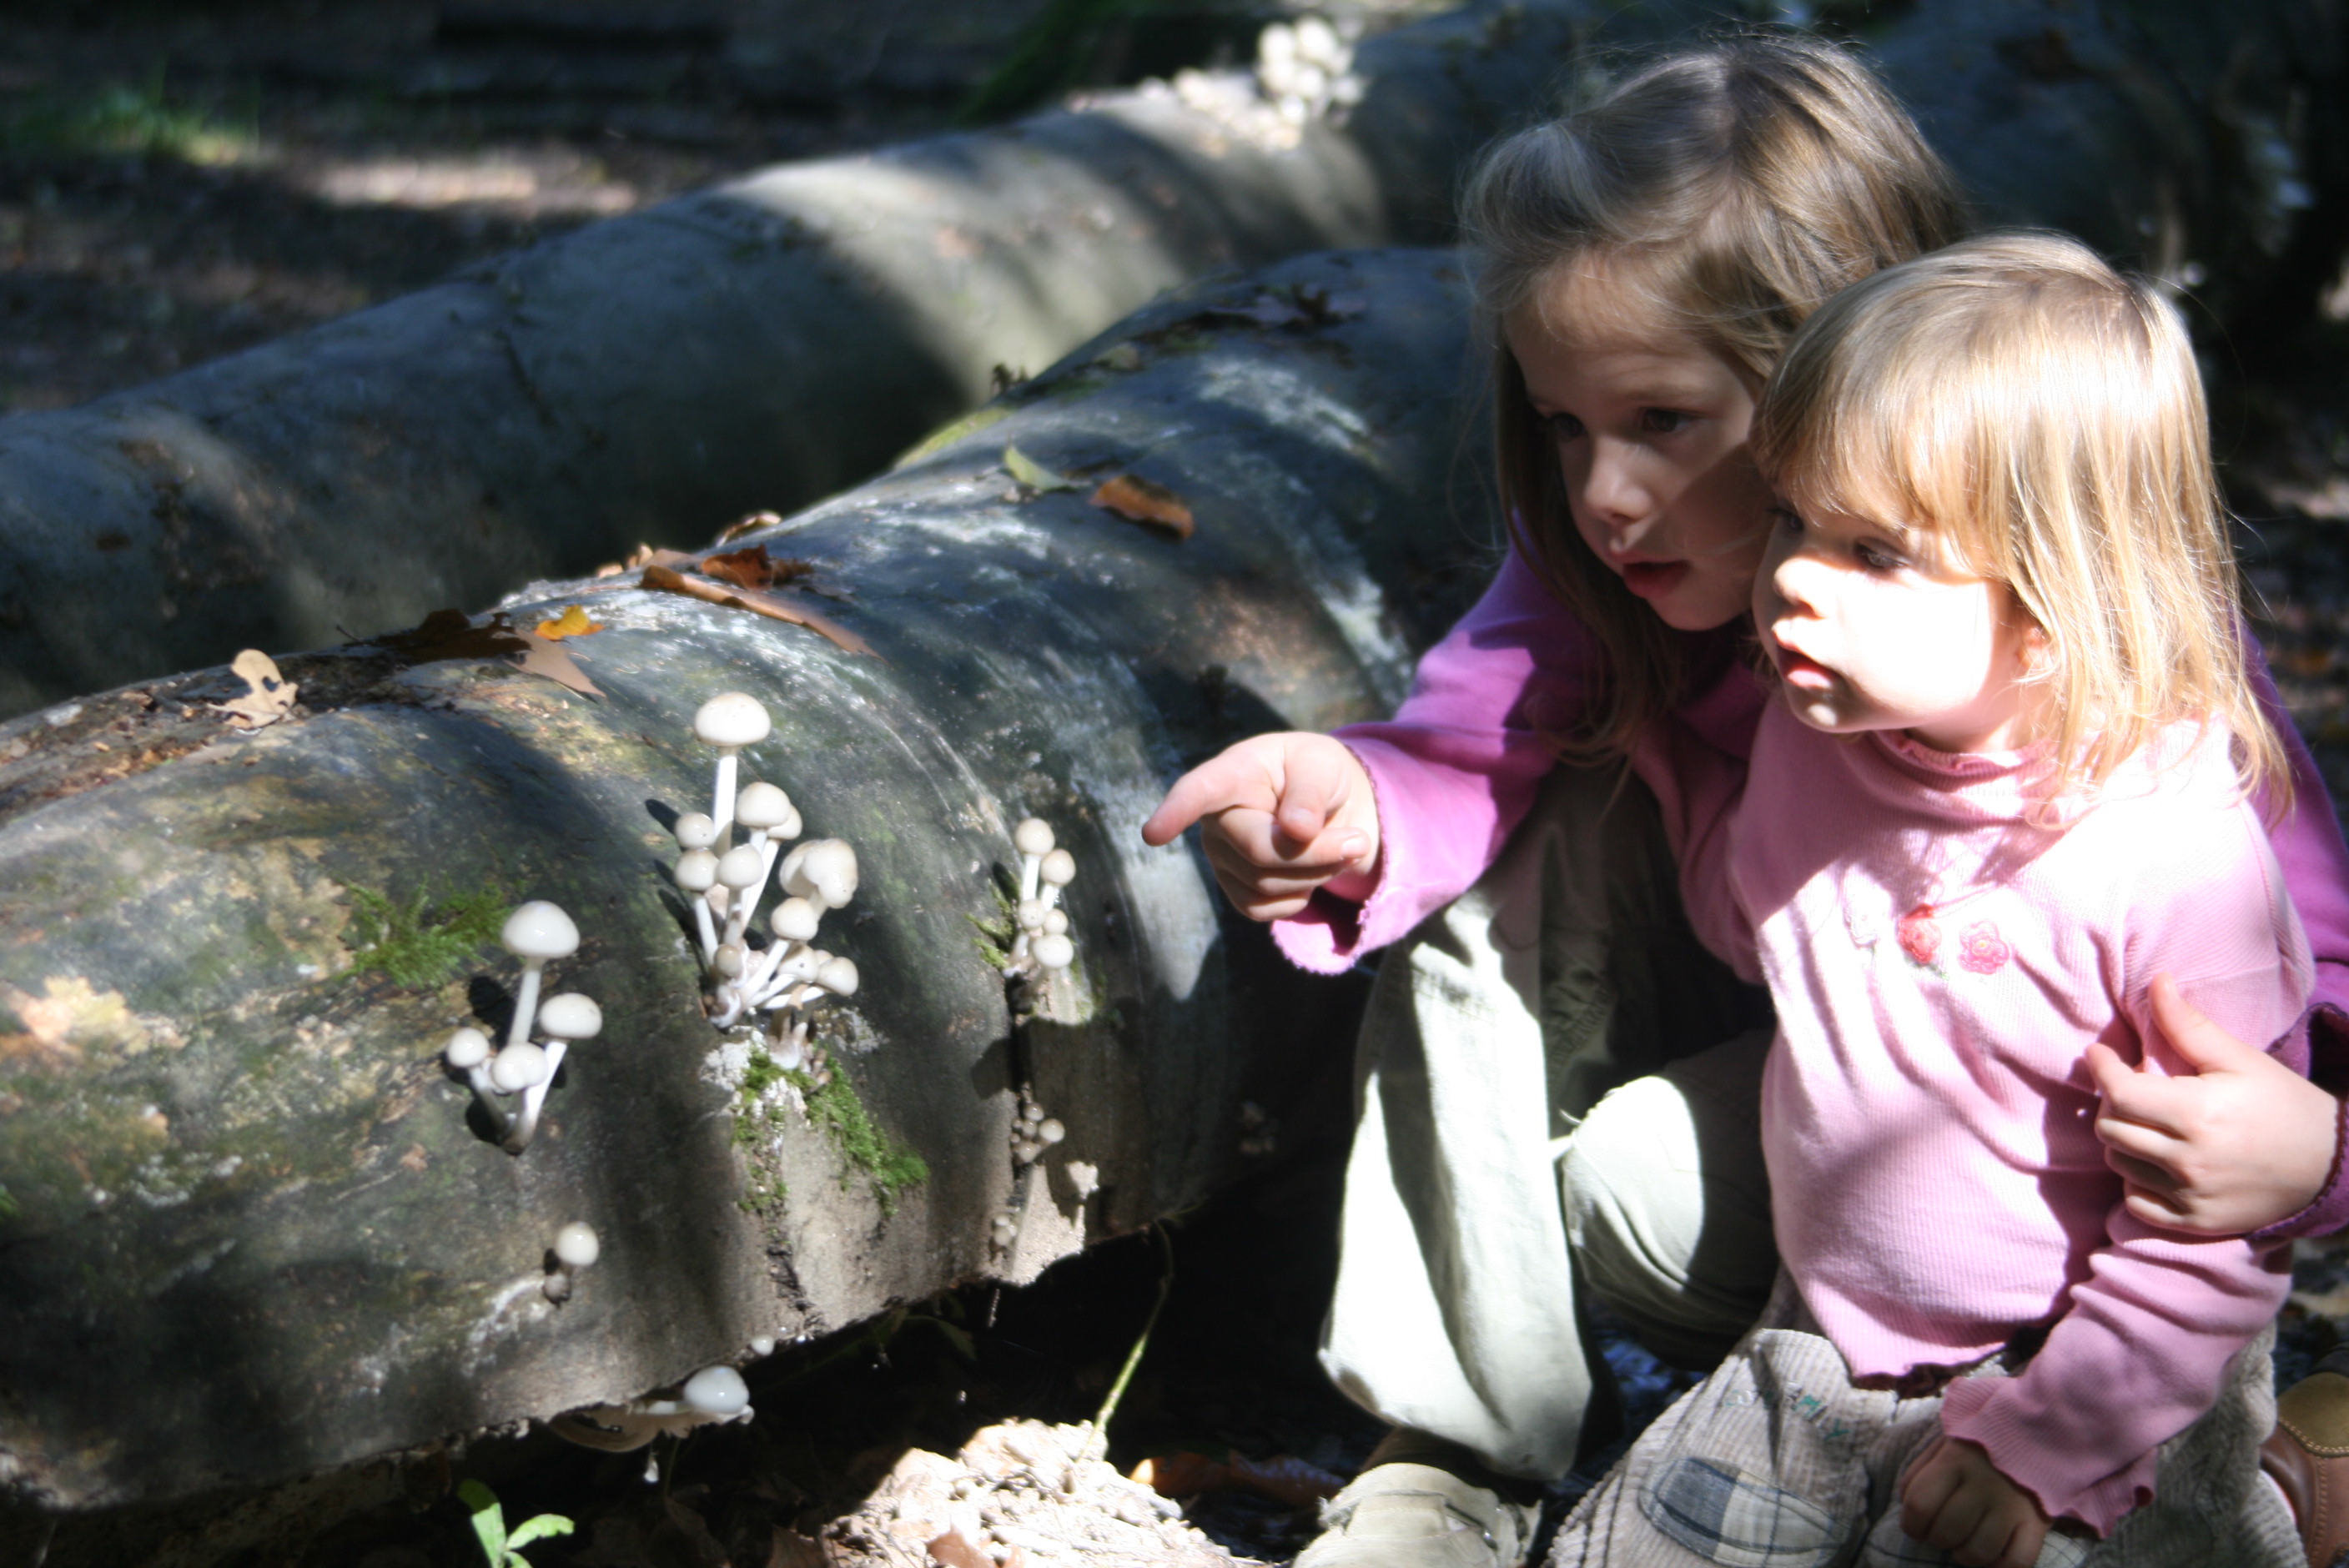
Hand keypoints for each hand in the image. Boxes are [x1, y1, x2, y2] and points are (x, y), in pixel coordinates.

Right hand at [1139, 733, 1380, 920]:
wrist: (1327, 805)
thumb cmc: (1318, 773)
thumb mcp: (1323, 766)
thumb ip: (1311, 793)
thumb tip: (1297, 832)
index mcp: (1233, 774)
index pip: (1198, 793)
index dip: (1176, 812)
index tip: (1153, 834)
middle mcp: (1216, 819)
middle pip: (1257, 852)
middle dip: (1316, 854)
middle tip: (1358, 841)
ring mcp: (1221, 858)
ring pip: (1266, 886)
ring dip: (1317, 873)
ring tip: (1339, 847)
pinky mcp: (1234, 889)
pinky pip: (1264, 910)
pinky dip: (1300, 897)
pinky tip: (1309, 872)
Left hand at [1898, 1435, 2049, 1567]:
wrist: (2035, 1431)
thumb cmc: (1979, 1443)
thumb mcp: (1943, 1445)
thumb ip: (1919, 1474)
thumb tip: (1909, 1512)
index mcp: (1955, 1460)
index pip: (1919, 1506)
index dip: (1911, 1525)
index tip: (1915, 1527)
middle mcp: (1983, 1484)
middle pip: (1946, 1533)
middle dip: (1937, 1538)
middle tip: (1944, 1530)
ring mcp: (2012, 1505)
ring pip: (1978, 1553)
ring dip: (1965, 1555)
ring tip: (1966, 1542)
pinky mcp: (2037, 1522)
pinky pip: (2017, 1563)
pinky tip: (1993, 1556)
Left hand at [2085, 972, 2337, 1233]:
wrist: (2332, 1163)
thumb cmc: (2283, 1103)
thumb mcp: (2240, 1059)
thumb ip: (2189, 1025)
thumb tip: (2156, 982)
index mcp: (2196, 1114)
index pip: (2119, 1092)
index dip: (2101, 1068)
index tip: (2099, 1053)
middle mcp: (2189, 1160)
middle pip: (2110, 1128)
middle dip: (2112, 1101)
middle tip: (2132, 1087)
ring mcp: (2191, 1196)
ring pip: (2119, 1163)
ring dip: (2123, 1138)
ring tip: (2149, 1121)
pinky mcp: (2197, 1223)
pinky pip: (2137, 1203)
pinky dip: (2135, 1181)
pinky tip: (2155, 1161)